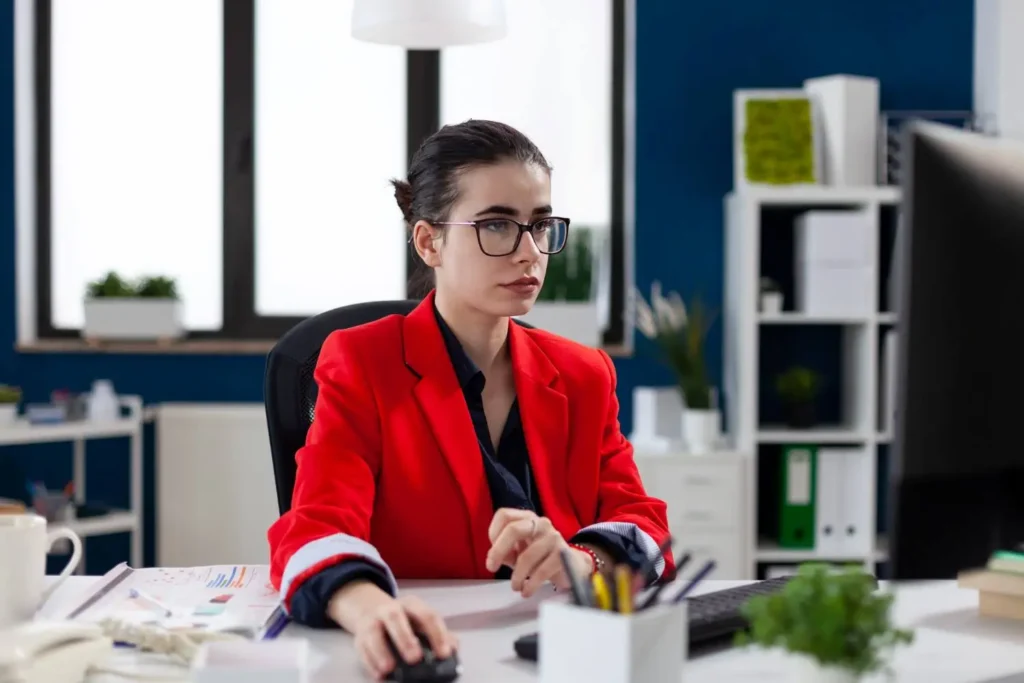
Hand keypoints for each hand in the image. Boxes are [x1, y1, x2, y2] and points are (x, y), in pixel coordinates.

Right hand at [328, 582, 457, 680]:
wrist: (371, 611)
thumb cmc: (404, 620)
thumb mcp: (422, 621)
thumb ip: (439, 634)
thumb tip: (454, 648)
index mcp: (412, 605)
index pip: (427, 615)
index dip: (436, 634)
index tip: (443, 653)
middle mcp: (390, 610)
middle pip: (396, 619)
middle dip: (405, 639)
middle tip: (415, 658)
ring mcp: (372, 622)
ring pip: (374, 633)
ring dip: (381, 651)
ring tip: (390, 668)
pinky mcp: (359, 637)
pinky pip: (362, 649)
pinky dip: (370, 663)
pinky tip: (379, 675)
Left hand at [485, 508, 592, 597]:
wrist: (572, 565)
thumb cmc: (540, 557)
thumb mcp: (518, 552)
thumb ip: (505, 551)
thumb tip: (493, 558)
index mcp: (526, 518)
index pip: (504, 515)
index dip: (493, 533)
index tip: (492, 553)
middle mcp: (540, 523)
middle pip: (513, 529)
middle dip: (498, 551)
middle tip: (491, 568)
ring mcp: (553, 537)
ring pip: (527, 556)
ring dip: (517, 576)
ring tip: (515, 587)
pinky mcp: (562, 554)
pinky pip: (541, 571)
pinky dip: (530, 585)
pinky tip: (526, 591)